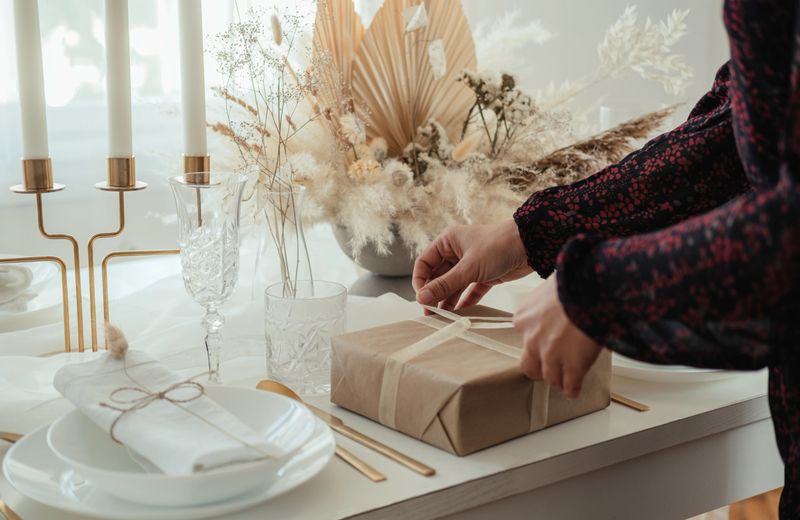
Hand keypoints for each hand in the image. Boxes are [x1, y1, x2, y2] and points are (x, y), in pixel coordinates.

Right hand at [413, 220, 531, 309]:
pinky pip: (470, 290)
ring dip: (448, 300)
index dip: (420, 280)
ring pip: (453, 285)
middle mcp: (457, 252)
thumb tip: (422, 298)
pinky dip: (465, 301)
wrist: (531, 245)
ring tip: (444, 318)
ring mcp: (471, 264)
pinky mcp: (485, 275)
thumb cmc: (498, 246)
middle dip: (434, 294)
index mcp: (448, 242)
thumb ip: (445, 285)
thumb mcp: (468, 268)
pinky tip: (461, 313)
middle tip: (431, 314)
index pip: (425, 263)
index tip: (422, 298)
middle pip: (438, 276)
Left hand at [513, 276, 602, 397]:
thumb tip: (555, 298)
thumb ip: (546, 300)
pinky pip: (570, 386)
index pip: (525, 338)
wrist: (591, 288)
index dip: (538, 343)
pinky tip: (575, 388)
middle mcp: (532, 339)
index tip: (547, 342)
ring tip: (565, 379)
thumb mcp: (549, 286)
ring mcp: (551, 355)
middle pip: (530, 366)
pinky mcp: (572, 367)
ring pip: (550, 378)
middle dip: (540, 369)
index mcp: (523, 318)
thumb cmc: (574, 280)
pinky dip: (572, 389)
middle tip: (550, 367)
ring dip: (558, 379)